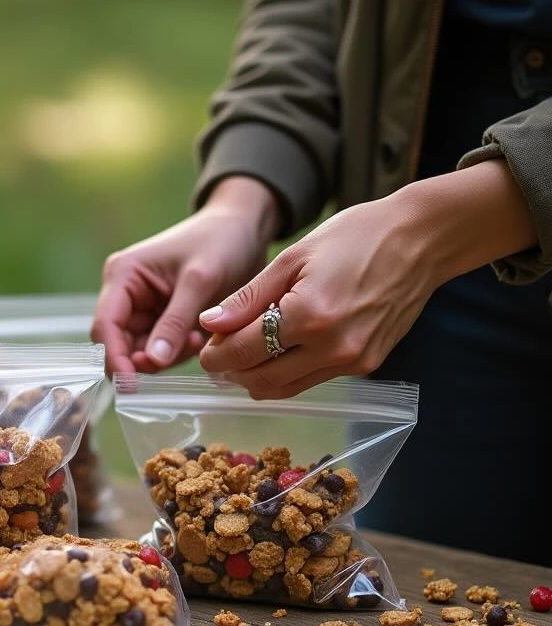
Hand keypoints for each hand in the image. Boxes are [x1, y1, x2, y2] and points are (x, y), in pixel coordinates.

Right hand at [92, 177, 279, 373]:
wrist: (245, 229)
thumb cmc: (221, 241)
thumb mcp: (199, 281)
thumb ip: (175, 322)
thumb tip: (152, 361)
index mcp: (123, 276)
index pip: (106, 327)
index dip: (115, 358)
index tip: (132, 385)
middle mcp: (126, 295)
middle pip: (121, 345)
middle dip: (148, 358)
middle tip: (184, 352)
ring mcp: (145, 310)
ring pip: (143, 353)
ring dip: (168, 356)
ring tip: (197, 340)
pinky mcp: (164, 320)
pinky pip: (162, 350)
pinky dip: (179, 352)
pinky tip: (199, 339)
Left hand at [198, 160, 537, 397]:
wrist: (422, 240)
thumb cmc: (356, 237)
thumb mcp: (292, 258)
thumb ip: (248, 297)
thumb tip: (209, 324)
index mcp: (309, 316)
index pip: (243, 352)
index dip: (215, 356)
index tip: (204, 349)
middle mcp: (333, 347)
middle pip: (260, 379)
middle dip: (232, 372)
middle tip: (219, 354)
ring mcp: (353, 361)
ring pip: (285, 388)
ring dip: (257, 378)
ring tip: (244, 353)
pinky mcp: (367, 365)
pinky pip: (312, 380)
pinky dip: (288, 372)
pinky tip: (280, 350)